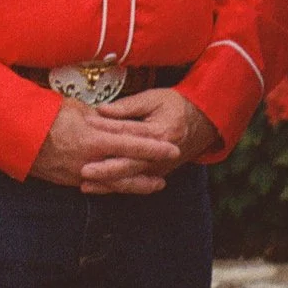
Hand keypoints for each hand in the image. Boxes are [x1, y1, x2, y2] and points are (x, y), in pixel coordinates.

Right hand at [28, 96, 190, 194]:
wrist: (11, 135)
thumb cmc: (42, 115)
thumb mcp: (75, 109)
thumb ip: (101, 119)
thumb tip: (119, 122)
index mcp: (93, 139)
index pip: (132, 143)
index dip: (155, 147)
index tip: (174, 148)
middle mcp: (89, 160)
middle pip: (129, 168)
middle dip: (152, 168)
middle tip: (171, 167)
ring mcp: (79, 174)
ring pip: (116, 183)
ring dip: (138, 184)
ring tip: (156, 184)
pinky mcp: (68, 180)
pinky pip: (98, 186)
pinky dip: (114, 186)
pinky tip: (124, 185)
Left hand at [81, 87, 217, 190]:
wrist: (203, 122)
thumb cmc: (175, 106)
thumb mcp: (154, 98)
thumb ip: (127, 106)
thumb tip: (101, 110)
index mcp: (160, 133)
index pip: (129, 134)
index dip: (106, 131)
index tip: (86, 131)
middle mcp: (161, 155)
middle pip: (130, 164)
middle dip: (107, 170)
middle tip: (83, 171)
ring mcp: (160, 167)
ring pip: (132, 179)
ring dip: (109, 184)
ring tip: (86, 185)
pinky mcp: (158, 173)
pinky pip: (135, 184)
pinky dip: (117, 187)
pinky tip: (97, 188)